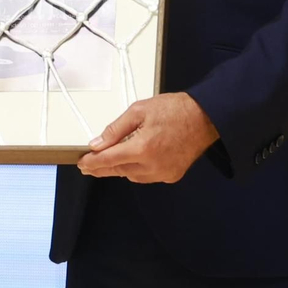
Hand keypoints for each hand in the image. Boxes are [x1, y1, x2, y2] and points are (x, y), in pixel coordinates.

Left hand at [76, 92, 219, 183]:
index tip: (82, 163)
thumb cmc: (173, 109)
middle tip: (88, 166)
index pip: (109, 160)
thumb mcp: (139, 110)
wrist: (205, 117)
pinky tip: (130, 162)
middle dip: (102, 168)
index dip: (92, 163)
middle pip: (119, 170)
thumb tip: (97, 144)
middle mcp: (153, 165)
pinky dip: (136, 171)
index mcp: (143, 148)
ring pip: (132, 176)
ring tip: (107, 162)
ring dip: (119, 169)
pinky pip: (147, 177)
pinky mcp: (173, 175)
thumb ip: (115, 129)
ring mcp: (164, 173)